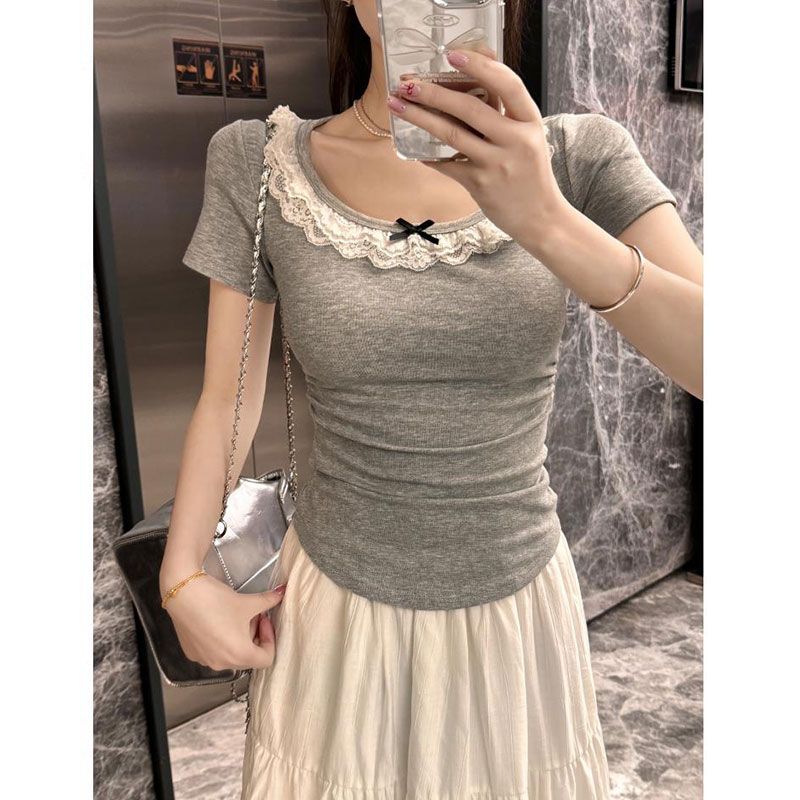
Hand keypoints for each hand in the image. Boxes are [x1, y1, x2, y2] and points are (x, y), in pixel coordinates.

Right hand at [161, 568, 286, 670]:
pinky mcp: (192, 653)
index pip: (267, 658)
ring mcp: (205, 661)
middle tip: (252, 614)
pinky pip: (214, 652)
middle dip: (255, 635)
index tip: (264, 619)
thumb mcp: (249, 601)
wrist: (183, 593)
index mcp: (240, 655)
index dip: (270, 638)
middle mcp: (222, 664)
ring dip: (239, 638)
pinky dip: (221, 640)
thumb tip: (283, 592)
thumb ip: (270, 600)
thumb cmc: (218, 601)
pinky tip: (217, 621)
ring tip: (234, 616)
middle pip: (249, 656)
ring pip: (231, 655)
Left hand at [387, 48, 570, 244]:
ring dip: (420, 117)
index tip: (453, 55)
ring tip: (398, 105)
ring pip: (452, 133)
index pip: (508, 84)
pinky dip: (429, 157)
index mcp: (530, 121)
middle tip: (408, 83)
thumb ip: (505, 116)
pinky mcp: (480, 185)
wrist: (541, 219)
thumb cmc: (530, 175)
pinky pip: (447, 165)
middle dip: (434, 92)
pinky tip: (415, 150)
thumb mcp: (528, 139)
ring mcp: (497, 163)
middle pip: (470, 107)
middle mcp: (515, 140)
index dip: (480, 66)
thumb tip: (469, 86)